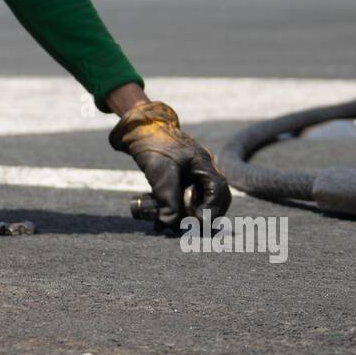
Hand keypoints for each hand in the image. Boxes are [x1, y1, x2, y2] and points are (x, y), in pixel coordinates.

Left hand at [109, 100, 230, 229]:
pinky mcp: (178, 177)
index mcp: (203, 163)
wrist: (137, 127)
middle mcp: (201, 168)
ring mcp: (191, 172)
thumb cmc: (152, 144)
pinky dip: (173, 208)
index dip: (212, 209)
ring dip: (183, 215)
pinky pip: (182, 197)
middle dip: (201, 215)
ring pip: (197, 199)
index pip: (218, 190)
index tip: (198, 222)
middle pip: (213, 197)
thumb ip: (167, 198)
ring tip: (167, 225)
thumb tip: (170, 224)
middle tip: (187, 228)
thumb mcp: (160, 172)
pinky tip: (159, 219)